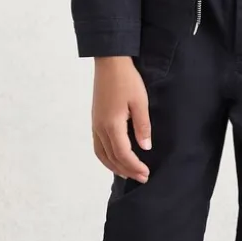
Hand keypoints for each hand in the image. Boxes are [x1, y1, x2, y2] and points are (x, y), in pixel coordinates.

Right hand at [92, 56, 151, 182]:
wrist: (109, 62)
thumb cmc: (127, 80)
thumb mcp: (140, 102)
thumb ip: (142, 126)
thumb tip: (145, 147)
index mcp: (112, 124)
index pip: (122, 154)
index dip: (134, 166)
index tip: (146, 173)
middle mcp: (100, 128)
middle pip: (111, 157)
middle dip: (127, 170)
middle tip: (142, 178)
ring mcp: (95, 124)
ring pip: (101, 154)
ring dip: (114, 167)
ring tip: (128, 173)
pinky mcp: (95, 120)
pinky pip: (98, 146)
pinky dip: (106, 157)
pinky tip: (115, 158)